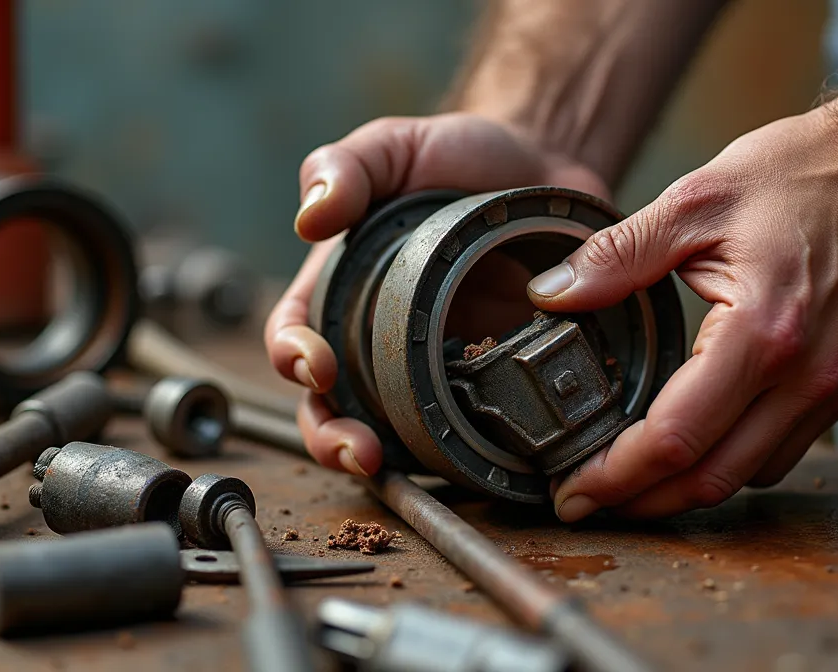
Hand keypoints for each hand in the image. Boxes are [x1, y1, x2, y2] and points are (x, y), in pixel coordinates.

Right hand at [265, 113, 608, 475]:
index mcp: (342, 287)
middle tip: (355, 451)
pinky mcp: (488, 379)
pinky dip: (460, 450)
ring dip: (380, 459)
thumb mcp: (393, 147)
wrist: (543, 166)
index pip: (296, 333)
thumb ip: (345, 166)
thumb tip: (311, 215)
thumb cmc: (455, 157)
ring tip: (387, 467)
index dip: (294, 357)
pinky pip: (467, 426)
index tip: (317, 366)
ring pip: (390, 431)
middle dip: (330, 437)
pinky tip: (471, 456)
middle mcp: (378, 338)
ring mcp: (433, 365)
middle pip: (332, 406)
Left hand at [533, 109, 837, 520]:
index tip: (570, 490)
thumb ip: (618, 255)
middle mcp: (808, 378)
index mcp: (762, 334)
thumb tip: (549, 294)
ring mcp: (835, 389)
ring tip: (628, 476)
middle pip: (711, 479)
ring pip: (748, 475)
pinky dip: (730, 461)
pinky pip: (780, 450)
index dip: (615, 476)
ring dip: (685, 488)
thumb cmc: (807, 172)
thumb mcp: (698, 199)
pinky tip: (694, 439)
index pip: (676, 438)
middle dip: (640, 501)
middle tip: (585, 501)